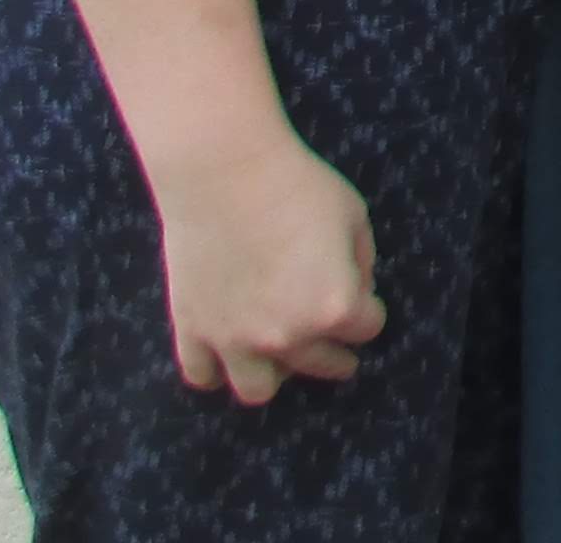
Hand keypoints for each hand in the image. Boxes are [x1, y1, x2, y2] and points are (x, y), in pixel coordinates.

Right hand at [152, 128, 383, 404]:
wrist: (223, 171)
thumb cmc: (297, 185)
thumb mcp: (354, 215)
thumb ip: (360, 262)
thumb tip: (355, 290)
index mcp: (333, 308)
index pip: (368, 328)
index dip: (369, 309)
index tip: (362, 296)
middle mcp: (284, 336)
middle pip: (319, 364)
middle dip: (335, 352)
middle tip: (334, 343)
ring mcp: (233, 340)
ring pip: (257, 390)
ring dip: (275, 373)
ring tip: (279, 354)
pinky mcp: (192, 330)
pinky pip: (202, 376)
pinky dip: (216, 369)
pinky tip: (226, 352)